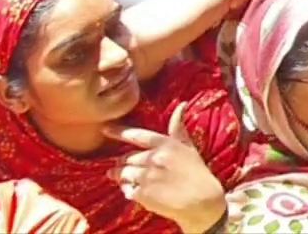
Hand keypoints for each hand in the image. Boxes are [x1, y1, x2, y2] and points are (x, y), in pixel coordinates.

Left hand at [103, 106, 227, 233]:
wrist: (202, 202)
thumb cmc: (196, 173)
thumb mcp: (188, 147)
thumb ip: (178, 127)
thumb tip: (182, 104)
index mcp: (165, 145)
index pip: (136, 135)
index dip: (118, 131)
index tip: (104, 129)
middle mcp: (154, 159)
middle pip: (126, 157)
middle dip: (123, 162)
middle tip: (124, 166)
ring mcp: (147, 176)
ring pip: (123, 173)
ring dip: (121, 176)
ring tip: (127, 179)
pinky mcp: (143, 194)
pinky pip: (126, 189)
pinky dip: (128, 189)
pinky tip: (136, 191)